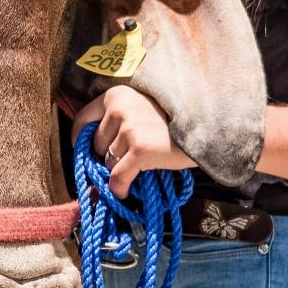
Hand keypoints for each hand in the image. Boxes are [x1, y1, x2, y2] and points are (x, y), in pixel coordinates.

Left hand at [71, 85, 194, 199]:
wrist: (205, 127)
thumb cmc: (174, 120)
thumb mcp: (142, 109)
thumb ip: (118, 122)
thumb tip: (92, 152)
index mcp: (116, 95)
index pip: (84, 118)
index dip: (81, 139)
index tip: (86, 151)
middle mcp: (119, 108)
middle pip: (98, 145)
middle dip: (109, 157)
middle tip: (128, 160)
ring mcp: (129, 129)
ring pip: (108, 163)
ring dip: (119, 170)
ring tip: (139, 168)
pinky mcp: (140, 149)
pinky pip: (117, 177)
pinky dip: (119, 189)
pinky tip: (124, 192)